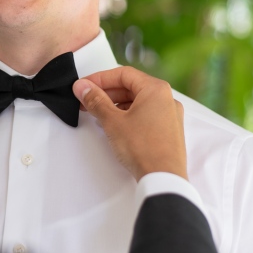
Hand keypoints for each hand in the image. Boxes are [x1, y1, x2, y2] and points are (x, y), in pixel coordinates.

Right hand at [72, 67, 186, 181]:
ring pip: (138, 101)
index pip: (123, 74)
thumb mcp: (113, 121)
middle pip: (131, 87)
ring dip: (116, 104)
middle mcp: (167, 98)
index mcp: (156, 89)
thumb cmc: (143, 148)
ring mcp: (170, 115)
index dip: (100, 78)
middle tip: (86, 100)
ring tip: (98, 113)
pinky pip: (146, 114)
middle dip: (106, 93)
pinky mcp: (169, 130)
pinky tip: (115, 125)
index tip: (84, 86)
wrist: (164, 178)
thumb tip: (82, 87)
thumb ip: (95, 100)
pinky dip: (129, 115)